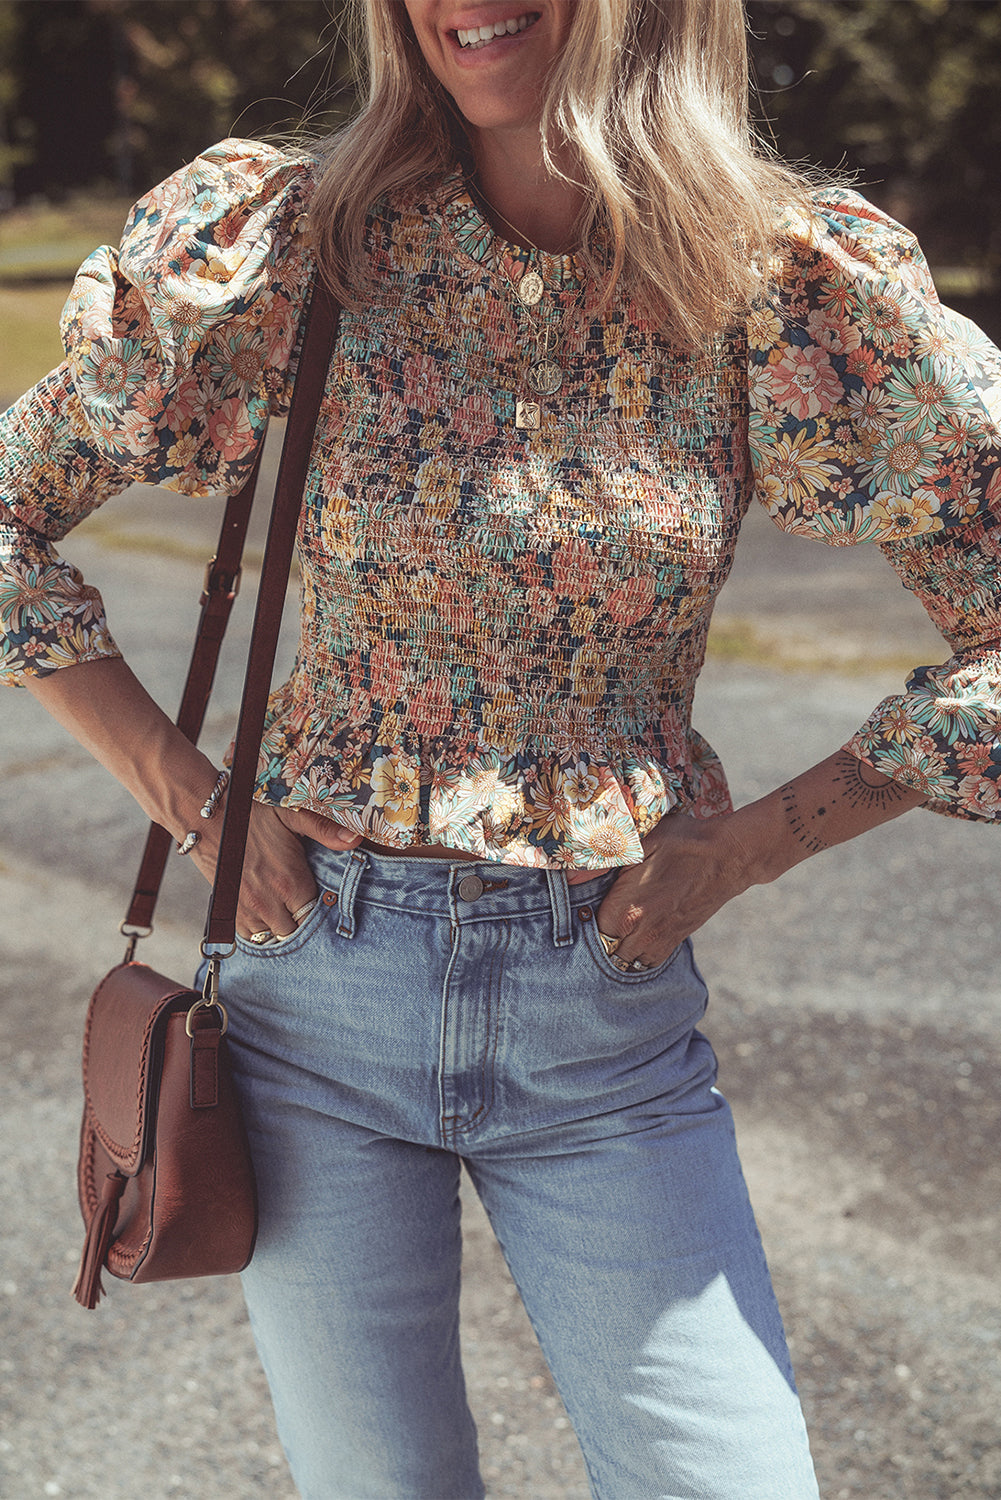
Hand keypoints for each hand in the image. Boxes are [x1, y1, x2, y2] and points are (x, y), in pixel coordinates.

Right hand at [190, 801, 360, 941]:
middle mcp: (269, 902)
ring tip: (288, 908)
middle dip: (304, 922)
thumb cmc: (250, 814)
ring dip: (283, 926)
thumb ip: (323, 830)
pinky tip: (267, 910)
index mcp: (290, 882)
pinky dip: (260, 928)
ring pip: (274, 936)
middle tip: (307, 905)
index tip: (325, 902)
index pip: (317, 916)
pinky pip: (250, 935)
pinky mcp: (229, 911)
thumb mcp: (290, 815)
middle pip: (298, 932)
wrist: (205, 816)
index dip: (323, 911)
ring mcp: (247, 910)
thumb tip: (355, 839)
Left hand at [591, 810, 751, 970]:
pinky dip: (637, 953)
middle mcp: (642, 934)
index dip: (584, 919)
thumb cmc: (683, 842)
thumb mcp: (641, 840)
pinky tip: (635, 933)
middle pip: (605, 951)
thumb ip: (603, 860)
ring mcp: (660, 941)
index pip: (589, 932)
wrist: (729, 856)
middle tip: (598, 916)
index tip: (585, 906)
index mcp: (627, 910)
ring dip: (618, 947)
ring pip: (626, 961)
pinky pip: (647, 962)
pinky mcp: (676, 941)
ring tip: (616, 926)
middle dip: (599, 937)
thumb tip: (568, 875)